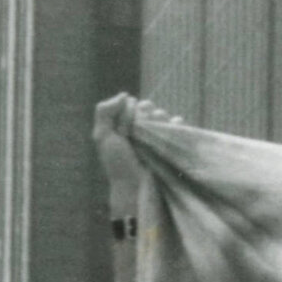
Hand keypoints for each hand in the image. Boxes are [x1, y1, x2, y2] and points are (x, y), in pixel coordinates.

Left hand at [94, 95, 180, 214]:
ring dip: (160, 119)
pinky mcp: (171, 143)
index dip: (130, 112)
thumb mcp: (103, 136)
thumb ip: (105, 111)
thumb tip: (125, 95)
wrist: (137, 187)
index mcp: (123, 123)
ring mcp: (156, 135)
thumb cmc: (118, 164)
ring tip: (156, 134)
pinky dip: (177, 124)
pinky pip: (178, 125)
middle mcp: (140, 127)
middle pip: (148, 106)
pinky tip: (174, 128)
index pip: (131, 104)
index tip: (126, 131)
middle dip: (146, 115)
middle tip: (140, 134)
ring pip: (163, 114)